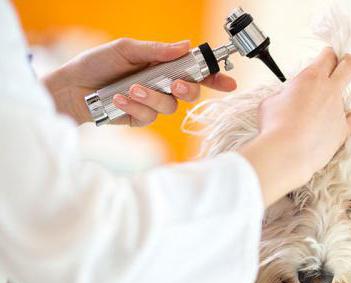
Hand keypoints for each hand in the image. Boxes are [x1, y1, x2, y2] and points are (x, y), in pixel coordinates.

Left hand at [42, 38, 236, 125]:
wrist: (71, 87)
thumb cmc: (97, 64)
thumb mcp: (126, 50)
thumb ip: (156, 51)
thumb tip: (185, 46)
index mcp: (164, 65)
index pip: (195, 71)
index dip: (214, 76)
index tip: (229, 81)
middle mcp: (162, 84)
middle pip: (191, 92)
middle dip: (187, 90)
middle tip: (175, 85)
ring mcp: (152, 103)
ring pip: (169, 106)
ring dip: (151, 97)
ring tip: (130, 89)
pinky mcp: (140, 118)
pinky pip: (149, 116)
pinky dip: (133, 106)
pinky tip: (117, 99)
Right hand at [239, 47, 350, 205]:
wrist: (287, 152)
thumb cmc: (274, 127)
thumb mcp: (270, 102)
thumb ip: (284, 96)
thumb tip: (286, 100)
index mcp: (311, 77)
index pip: (328, 56)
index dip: (328, 54)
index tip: (326, 56)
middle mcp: (329, 90)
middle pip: (350, 66)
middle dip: (347, 62)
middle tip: (343, 65)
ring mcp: (339, 110)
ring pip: (347, 97)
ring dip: (337, 100)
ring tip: (323, 111)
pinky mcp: (343, 130)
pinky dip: (348, 118)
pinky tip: (342, 121)